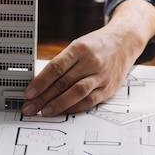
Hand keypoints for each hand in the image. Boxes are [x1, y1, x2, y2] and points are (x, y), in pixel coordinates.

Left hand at [21, 0, 154, 115]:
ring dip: (58, 105)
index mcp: (80, 48)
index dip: (41, 82)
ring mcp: (101, 76)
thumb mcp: (78, 45)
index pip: (56, 67)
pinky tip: (62, 111)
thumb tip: (41, 83)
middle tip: (30, 107)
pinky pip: (89, 101)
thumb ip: (62, 63)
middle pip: (63, 82)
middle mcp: (91, 62)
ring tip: (44, 111)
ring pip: (77, 93)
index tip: (29, 92)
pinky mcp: (108, 88)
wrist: (125, 42)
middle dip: (44, 97)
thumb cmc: (97, 45)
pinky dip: (74, 107)